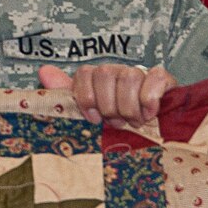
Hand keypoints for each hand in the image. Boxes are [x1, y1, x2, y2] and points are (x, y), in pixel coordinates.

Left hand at [38, 62, 172, 125]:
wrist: (155, 135)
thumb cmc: (119, 125)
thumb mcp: (90, 115)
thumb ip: (68, 94)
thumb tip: (44, 72)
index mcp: (99, 79)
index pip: (85, 73)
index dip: (87, 98)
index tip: (94, 118)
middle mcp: (118, 72)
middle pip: (105, 74)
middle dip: (109, 106)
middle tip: (117, 122)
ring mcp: (141, 73)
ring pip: (129, 78)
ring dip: (129, 108)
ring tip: (134, 122)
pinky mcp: (163, 78)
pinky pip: (154, 78)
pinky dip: (149, 100)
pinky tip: (149, 114)